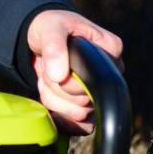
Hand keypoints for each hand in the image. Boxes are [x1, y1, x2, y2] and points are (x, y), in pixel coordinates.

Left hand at [27, 10, 123, 134]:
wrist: (41, 38)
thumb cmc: (52, 27)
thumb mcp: (51, 27)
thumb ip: (54, 46)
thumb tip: (59, 76)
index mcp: (111, 50)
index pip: (97, 80)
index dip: (71, 80)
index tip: (55, 68)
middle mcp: (111, 74)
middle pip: (86, 101)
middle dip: (57, 88)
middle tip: (48, 70)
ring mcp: (101, 93)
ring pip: (81, 115)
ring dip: (54, 100)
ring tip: (47, 80)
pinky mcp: (91, 108)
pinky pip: (83, 127)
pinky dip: (61, 117)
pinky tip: (51, 100)